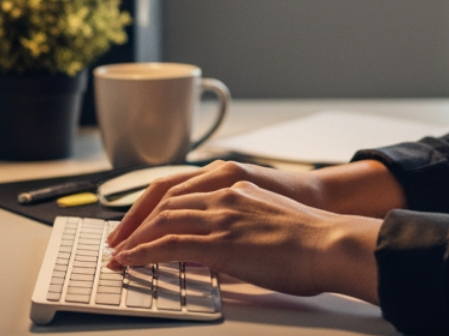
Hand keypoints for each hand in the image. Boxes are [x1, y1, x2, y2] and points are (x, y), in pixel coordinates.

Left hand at [106, 178, 380, 300]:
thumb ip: (238, 229)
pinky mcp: (221, 241)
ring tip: (118, 254)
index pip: (181, 189)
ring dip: (134, 238)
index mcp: (236, 187)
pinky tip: (131, 261)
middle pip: (165, 201)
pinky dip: (144, 252)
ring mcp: (221, 216)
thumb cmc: (310, 240)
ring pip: (163, 220)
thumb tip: (216, 253)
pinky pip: (170, 244)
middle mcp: (225, 194)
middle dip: (136, 221)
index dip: (153, 205)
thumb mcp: (266, 223)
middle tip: (118, 239)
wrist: (330, 244)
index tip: (137, 221)